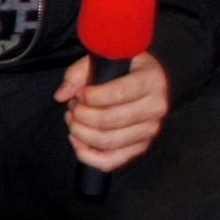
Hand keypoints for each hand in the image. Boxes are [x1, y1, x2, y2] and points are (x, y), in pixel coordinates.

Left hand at [55, 51, 170, 173]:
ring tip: (74, 119)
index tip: (81, 93)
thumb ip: (78, 73)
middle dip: (81, 115)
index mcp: (153, 80)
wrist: (142, 79)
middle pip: (109, 120)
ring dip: (80, 132)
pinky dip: (86, 154)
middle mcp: (157, 107)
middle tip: (73, 106)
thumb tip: (62, 95)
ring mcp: (150, 130)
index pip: (118, 93)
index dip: (91, 96)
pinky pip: (110, 161)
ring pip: (106, 141)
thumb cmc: (123, 68)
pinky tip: (77, 139)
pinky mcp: (140, 147)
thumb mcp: (104, 58)